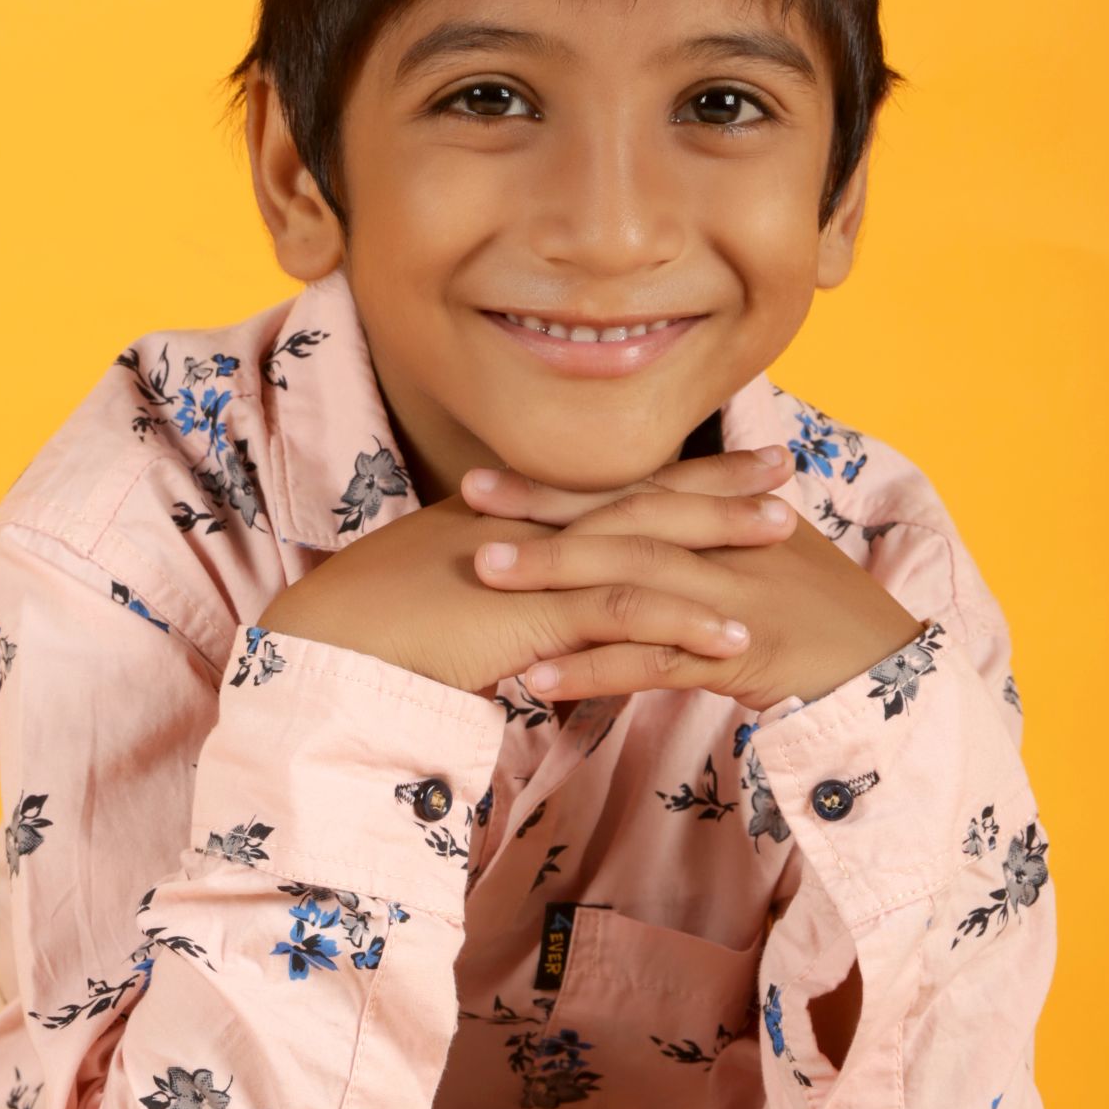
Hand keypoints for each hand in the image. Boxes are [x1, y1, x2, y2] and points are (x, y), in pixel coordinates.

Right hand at [259, 441, 796, 698]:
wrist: (324, 649)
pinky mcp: (532, 614)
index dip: (665, 473)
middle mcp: (527, 528)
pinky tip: (734, 639)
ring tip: (785, 535)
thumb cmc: (368, 637)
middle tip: (782, 465)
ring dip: (718, 539)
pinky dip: (682, 625)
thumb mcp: (442, 610)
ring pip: (643, 542)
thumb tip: (530, 635)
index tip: (721, 459)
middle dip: (716, 481)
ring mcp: (531, 566)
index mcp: (509, 521)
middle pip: (637, 496)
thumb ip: (495, 611)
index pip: (602, 489)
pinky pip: (620, 614)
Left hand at [459, 456, 925, 709]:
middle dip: (543, 512)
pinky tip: (539, 681)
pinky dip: (595, 670)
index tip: (488, 478)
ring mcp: (736, 598)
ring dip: (556, 581)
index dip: (561, 486)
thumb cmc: (821, 621)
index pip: (633, 492)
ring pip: (633, 581)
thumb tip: (644, 532)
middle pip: (624, 520)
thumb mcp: (765, 565)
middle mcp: (729, 547)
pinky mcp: (745, 654)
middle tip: (466, 505)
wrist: (892, 672)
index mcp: (730, 520)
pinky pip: (656, 661)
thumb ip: (706, 543)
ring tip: (484, 580)